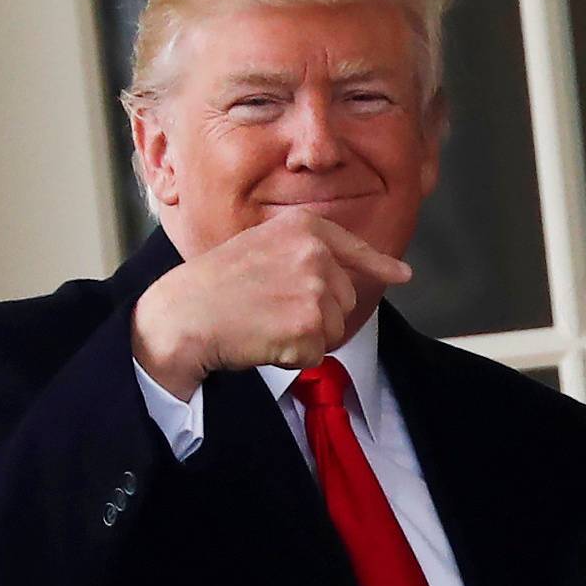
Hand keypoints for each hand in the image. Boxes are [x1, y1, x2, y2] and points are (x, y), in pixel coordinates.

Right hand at [131, 211, 410, 399]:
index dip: (380, 265)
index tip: (403, 275)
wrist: (182, 314)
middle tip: (268, 309)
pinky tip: (263, 340)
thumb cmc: (215, 285)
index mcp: (305, 228)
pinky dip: (292, 357)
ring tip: (263, 323)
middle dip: (316, 314)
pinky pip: (317, 354)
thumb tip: (348, 274)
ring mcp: (316, 288)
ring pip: (335, 329)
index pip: (355, 248)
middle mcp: (317, 253)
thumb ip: (305, 253)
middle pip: (345, 299)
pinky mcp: (311, 324)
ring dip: (304, 338)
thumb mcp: (262, 246)